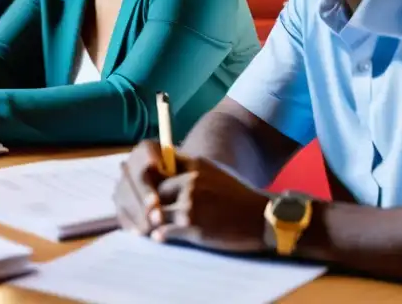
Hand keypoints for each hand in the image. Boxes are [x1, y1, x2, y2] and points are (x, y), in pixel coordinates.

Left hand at [115, 141, 269, 252]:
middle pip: (154, 191)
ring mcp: (190, 204)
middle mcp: (190, 181)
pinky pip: (164, 231)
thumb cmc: (236, 195)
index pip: (157, 165)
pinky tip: (161, 237)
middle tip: (142, 212)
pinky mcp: (193, 225)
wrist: (261, 217)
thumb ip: (188, 169)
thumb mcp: (213, 172)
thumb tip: (161, 168)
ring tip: (149, 227)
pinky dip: (160, 236)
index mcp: (194, 165)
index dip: (146, 177)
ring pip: (156, 213)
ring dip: (152, 222)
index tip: (140, 186)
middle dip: (149, 203)